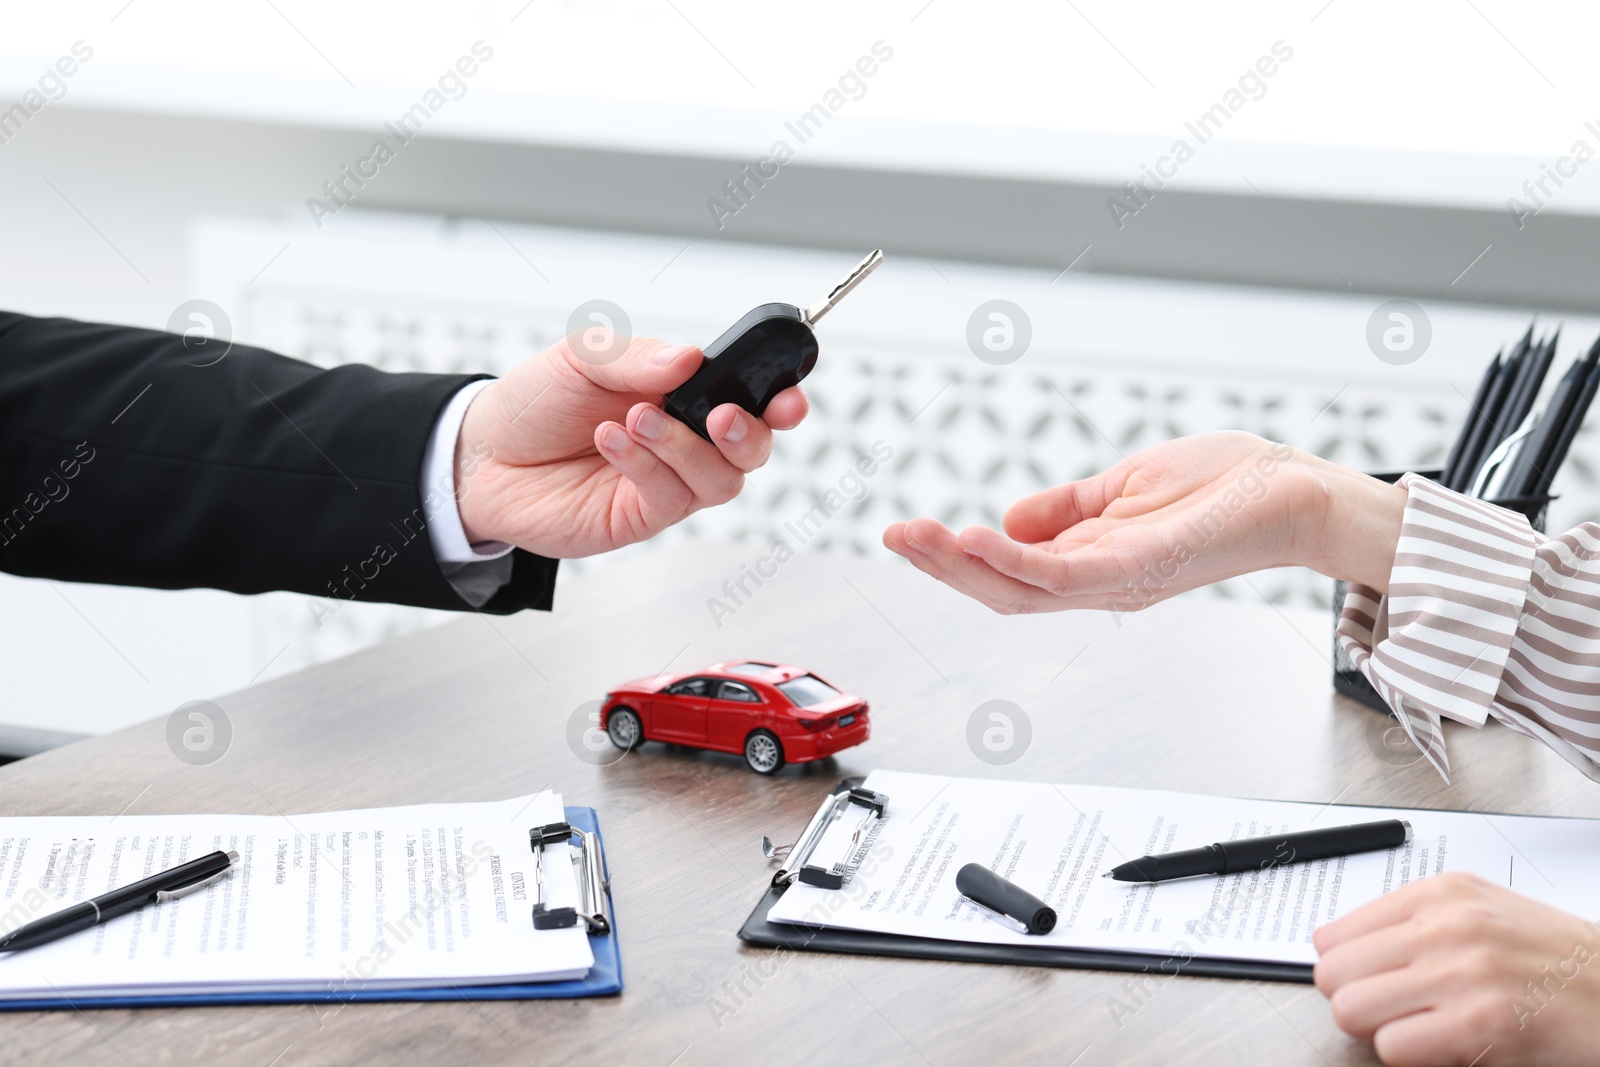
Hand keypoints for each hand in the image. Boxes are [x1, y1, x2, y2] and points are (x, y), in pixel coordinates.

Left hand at [453, 333, 805, 557]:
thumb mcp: (584, 356)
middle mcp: (685, 441)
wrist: (483, 454)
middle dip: (751, 433)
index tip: (788, 394)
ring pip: (719, 480)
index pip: (750, 397)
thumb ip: (638, 356)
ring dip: (685, 447)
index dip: (781, 398)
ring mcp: (667, 483)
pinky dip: (646, 465)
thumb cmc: (537, 403)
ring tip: (637, 419)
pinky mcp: (639, 517)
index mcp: (684, 395)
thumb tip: (689, 357)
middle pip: (753, 448)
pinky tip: (612, 439)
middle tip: (720, 415)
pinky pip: (669, 499)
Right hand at [882, 430, 1404, 614]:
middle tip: (893, 538)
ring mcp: (1117, 580)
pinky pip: (1062, 575)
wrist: (1297, 492)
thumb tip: (1006, 523)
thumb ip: (1065, 509)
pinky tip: (974, 539)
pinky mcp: (1139, 567)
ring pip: (1020, 589)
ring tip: (914, 537)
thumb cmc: (1229, 485)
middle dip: (940, 568)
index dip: (953, 560)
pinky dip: (1012, 560)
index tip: (907, 534)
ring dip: (959, 565)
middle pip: (1003, 591)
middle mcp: (1100, 583)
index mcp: (1093, 563)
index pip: (1009, 572)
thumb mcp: (1124, 487)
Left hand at [1314, 872, 1599, 1065]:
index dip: (1344, 972)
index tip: (1364, 985)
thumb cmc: (1554, 960)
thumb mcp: (1482, 914)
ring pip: (1351, 1008)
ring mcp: (1462, 971)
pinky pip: (1393, 1045)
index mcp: (1440, 894)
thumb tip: (1343, 951)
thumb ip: (1415, 925)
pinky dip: (1408, 1054)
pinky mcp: (1482, 1020)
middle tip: (1388, 1015)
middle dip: (1353, 1002)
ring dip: (1378, 1030)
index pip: (1333, 935)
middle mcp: (1445, 924)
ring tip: (1418, 1030)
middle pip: (1334, 974)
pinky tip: (1444, 1047)